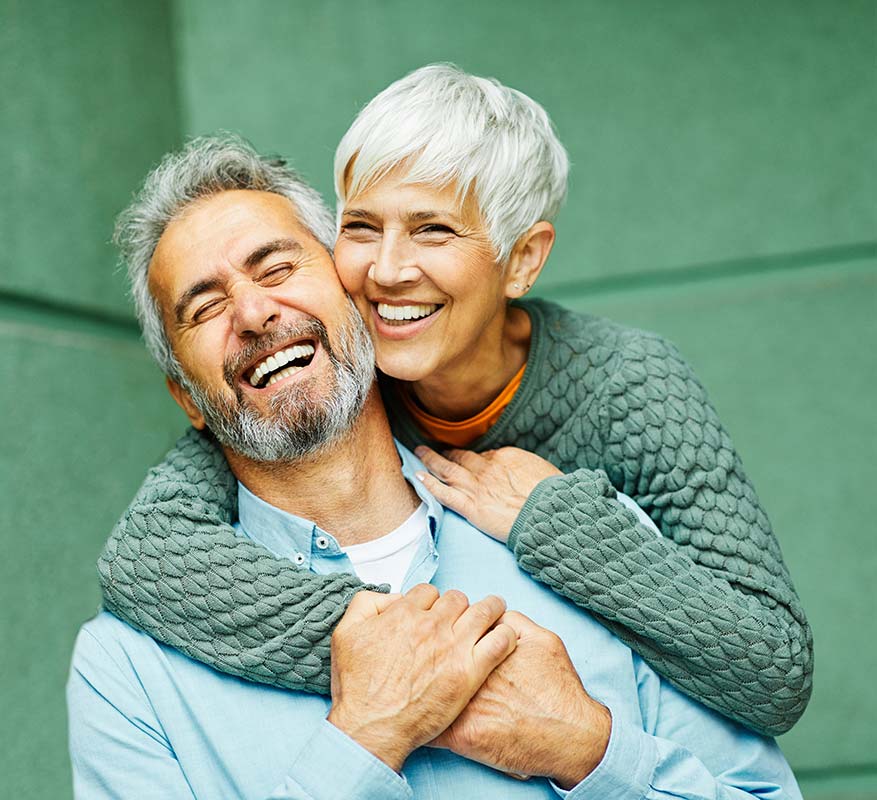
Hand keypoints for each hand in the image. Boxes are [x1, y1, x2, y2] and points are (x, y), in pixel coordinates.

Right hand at [326, 586, 517, 772]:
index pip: (429, 592)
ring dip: (491, 609)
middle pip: (458, 599)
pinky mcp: (470, 672)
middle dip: (460, 605)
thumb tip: (392, 598)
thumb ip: (366, 604)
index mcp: (404, 614)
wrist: (372, 728)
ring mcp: (453, 647)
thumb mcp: (346, 633)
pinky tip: (505, 637)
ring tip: (495, 611)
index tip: (434, 613)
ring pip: (484, 611)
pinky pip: (500, 642)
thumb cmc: (358, 687)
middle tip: (463, 616)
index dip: (432, 601)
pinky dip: (506, 634)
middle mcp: (431, 625)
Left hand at [414, 446, 561, 541]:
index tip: (465, 458)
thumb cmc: (554, 495)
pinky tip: (418, 478)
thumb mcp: (543, 471)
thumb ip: (527, 469)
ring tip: (418, 453)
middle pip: (461, 457)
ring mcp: (477, 488)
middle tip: (432, 449)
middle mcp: (487, 469)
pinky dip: (430, 485)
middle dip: (446, 453)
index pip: (484, 455)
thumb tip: (523, 472)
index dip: (473, 458)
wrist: (550, 512)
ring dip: (430, 461)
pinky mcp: (472, 508)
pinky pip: (445, 494)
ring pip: (447, 470)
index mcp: (505, 457)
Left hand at [429, 611, 610, 788]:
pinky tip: (423, 721)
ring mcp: (464, 705)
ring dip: (418, 688)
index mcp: (485, 649)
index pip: (448, 631)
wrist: (572, 736)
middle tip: (421, 661)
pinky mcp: (462, 736)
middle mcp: (470, 673)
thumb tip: (494, 614)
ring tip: (416, 687)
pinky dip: (424, 724)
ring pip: (424, 690)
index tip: (439, 640)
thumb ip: (514, 622)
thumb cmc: (560, 691)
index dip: (441, 634)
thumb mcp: (543, 640)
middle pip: (432, 657)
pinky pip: (429, 728)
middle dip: (423, 657)